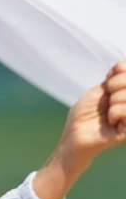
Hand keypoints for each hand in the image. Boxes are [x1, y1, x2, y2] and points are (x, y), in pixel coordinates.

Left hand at [33, 61, 125, 198]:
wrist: (76, 134)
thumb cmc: (85, 113)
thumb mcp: (100, 90)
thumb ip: (115, 78)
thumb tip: (122, 64)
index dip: (120, 71)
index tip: (108, 83)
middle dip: (115, 86)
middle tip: (107, 100)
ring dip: (113, 103)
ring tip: (109, 113)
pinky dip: (115, 114)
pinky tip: (112, 122)